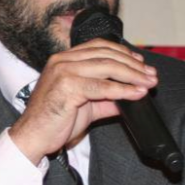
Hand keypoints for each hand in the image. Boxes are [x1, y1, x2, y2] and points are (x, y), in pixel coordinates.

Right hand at [9, 39, 157, 164]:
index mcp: (64, 60)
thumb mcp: (85, 105)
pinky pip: (102, 87)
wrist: (33, 137)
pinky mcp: (67, 87)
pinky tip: (136, 94)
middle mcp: (62, 61)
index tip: (141, 64)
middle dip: (133, 65)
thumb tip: (130, 96)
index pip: (99, 46)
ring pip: (107, 67)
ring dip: (133, 75)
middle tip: (152, 75)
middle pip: (107, 54)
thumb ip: (106, 98)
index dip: (123, 53)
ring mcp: (64, 72)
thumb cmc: (53, 121)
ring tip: (148, 83)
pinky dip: (123, 90)